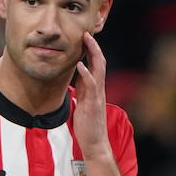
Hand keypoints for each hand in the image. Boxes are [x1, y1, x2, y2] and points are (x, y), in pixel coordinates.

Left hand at [72, 31, 110, 160]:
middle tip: (86, 32)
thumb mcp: (82, 104)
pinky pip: (91, 86)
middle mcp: (98, 89)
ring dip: (93, 54)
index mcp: (94, 89)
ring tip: (86, 41)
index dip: (91, 51)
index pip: (95, 65)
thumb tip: (75, 80)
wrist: (94, 143)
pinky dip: (86, 74)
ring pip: (98, 69)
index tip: (84, 38)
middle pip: (99, 62)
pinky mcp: (94, 104)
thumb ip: (81, 91)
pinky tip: (80, 65)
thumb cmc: (87, 125)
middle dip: (93, 46)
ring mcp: (98, 95)